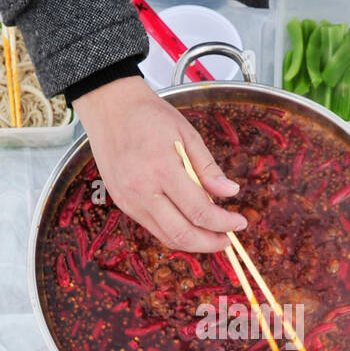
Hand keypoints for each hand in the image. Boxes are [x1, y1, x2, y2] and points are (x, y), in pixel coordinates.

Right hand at [72, 76, 244, 251]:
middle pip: (182, 233)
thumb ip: (208, 168)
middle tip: (228, 239)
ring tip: (212, 236)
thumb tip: (231, 192)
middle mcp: (142, 190)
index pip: (199, 210)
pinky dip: (175, 232)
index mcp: (162, 169)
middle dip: (210, 243)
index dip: (223, 223)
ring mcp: (129, 200)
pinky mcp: (123, 203)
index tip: (239, 223)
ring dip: (193, 242)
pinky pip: (153, 228)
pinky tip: (189, 224)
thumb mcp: (187, 134)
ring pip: (166, 237)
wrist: (110, 107)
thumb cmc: (149, 116)